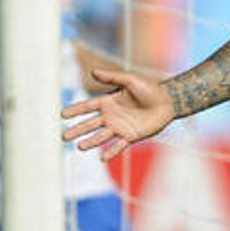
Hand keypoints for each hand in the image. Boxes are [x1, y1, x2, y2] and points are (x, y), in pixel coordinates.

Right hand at [61, 69, 175, 160]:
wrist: (167, 102)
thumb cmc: (150, 88)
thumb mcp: (130, 80)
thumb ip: (112, 78)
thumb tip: (93, 72)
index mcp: (109, 101)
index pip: (88, 107)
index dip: (75, 110)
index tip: (62, 114)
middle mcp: (111, 116)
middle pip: (90, 124)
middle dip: (77, 130)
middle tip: (63, 137)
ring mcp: (120, 127)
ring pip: (101, 136)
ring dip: (90, 142)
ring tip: (79, 147)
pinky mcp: (130, 136)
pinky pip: (118, 146)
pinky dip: (110, 152)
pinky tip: (102, 158)